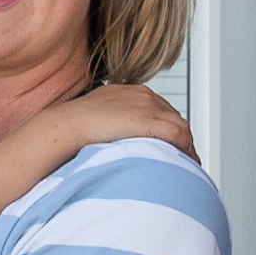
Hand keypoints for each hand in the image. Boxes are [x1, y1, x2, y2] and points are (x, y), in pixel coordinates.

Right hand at [50, 81, 195, 159]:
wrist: (67, 125)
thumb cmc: (74, 125)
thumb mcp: (97, 116)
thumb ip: (110, 121)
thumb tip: (111, 137)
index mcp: (132, 92)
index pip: (160, 109)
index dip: (167, 128)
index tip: (170, 144)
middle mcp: (144, 95)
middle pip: (173, 117)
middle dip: (180, 137)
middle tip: (182, 156)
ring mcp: (148, 107)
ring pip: (180, 126)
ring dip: (186, 145)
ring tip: (187, 162)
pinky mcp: (149, 121)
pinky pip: (178, 134)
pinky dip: (186, 149)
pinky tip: (187, 161)